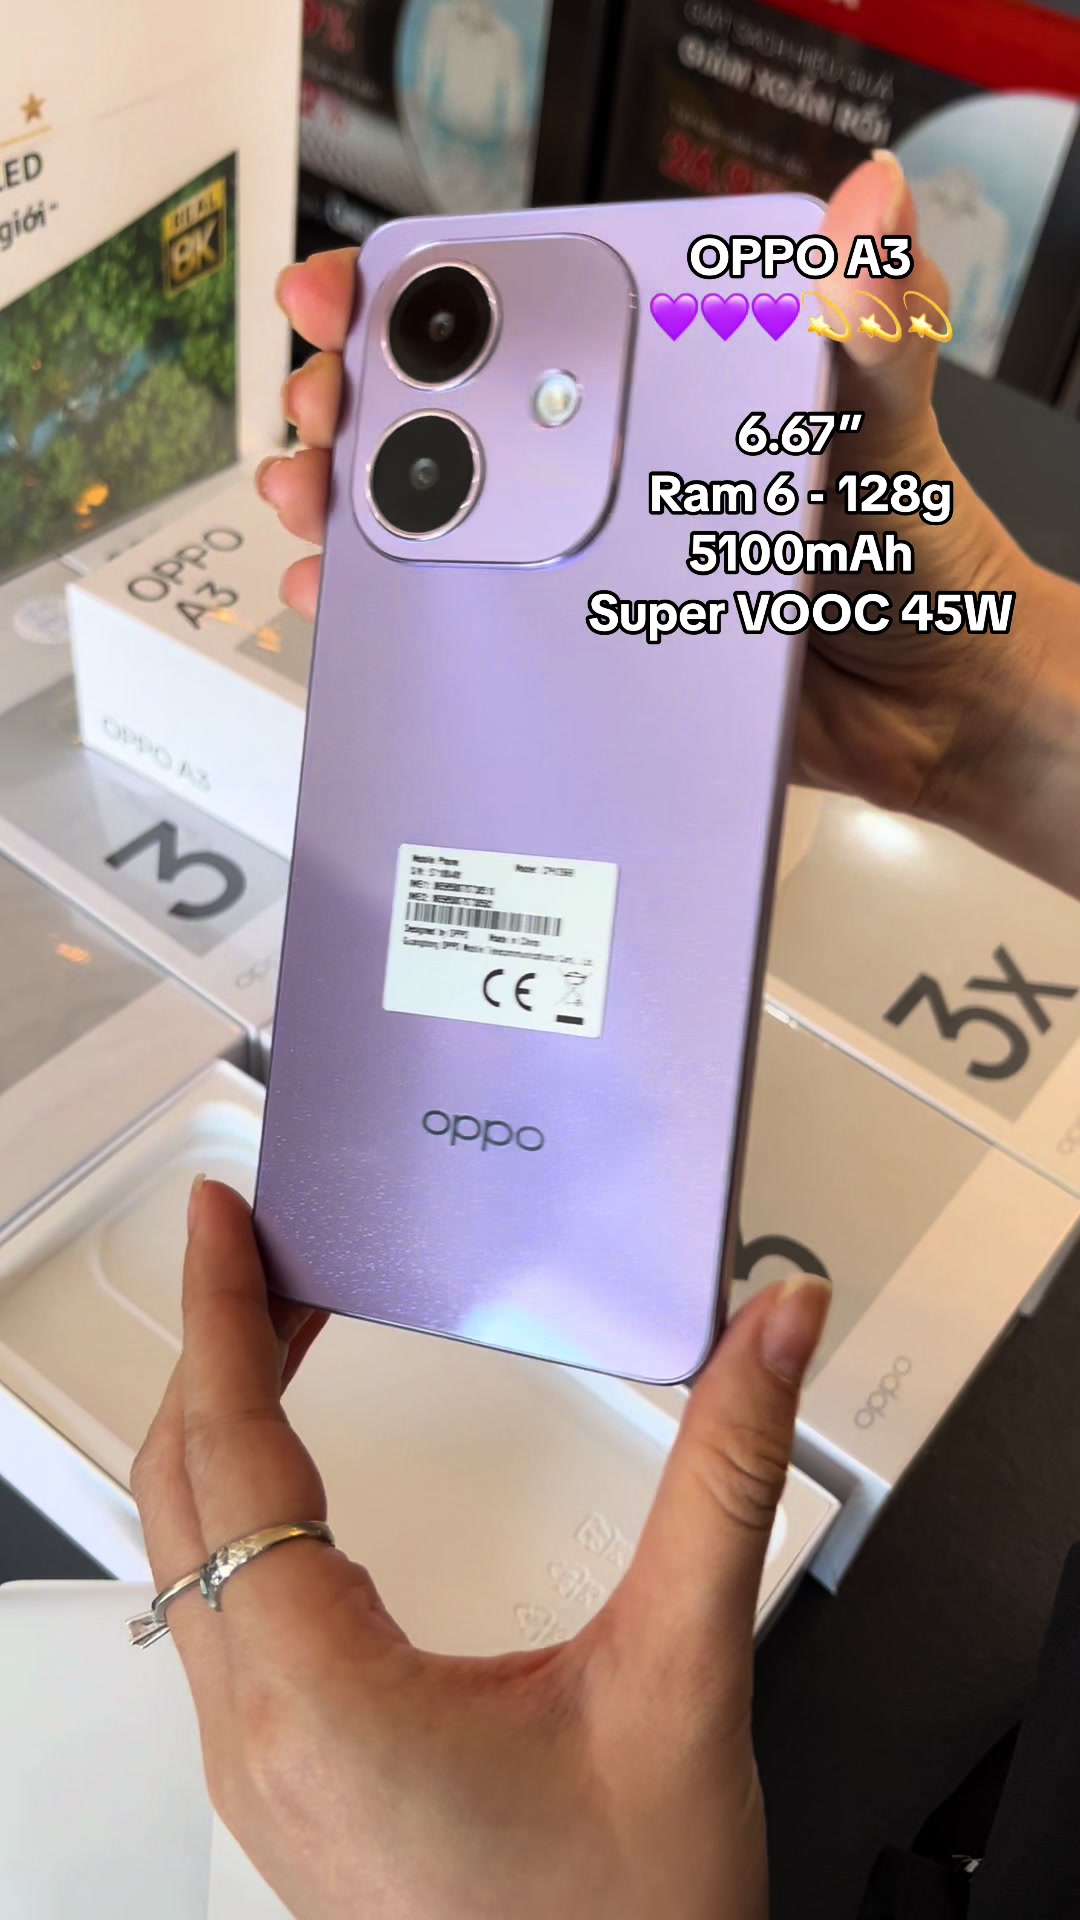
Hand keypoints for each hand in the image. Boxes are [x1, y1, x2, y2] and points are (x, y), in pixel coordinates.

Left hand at [131, 1179, 829, 1919]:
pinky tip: (296, 1478)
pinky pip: (216, 1609)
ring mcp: (261, 1768)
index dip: (222, 1311)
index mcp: (324, 1694)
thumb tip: (766, 1338)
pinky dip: (239, 1505)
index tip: (222, 1220)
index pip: (231, 1450)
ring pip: (182, 1555)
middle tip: (271, 1250)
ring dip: (219, 1424)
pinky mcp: (289, 1782)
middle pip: (180, 1490)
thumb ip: (728, 1478)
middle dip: (216, 1345)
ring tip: (279, 1333)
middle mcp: (262, 1732)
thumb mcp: (681, 1676)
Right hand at [261, 156, 1079, 894]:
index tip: (348, 299)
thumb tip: (872, 207)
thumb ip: (873, 322)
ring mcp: (577, 565)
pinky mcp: (575, 659)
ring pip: (431, 528)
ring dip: (348, 512)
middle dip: (350, 405)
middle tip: (318, 415)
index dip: (415, 302)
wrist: (935, 709)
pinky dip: (394, 624)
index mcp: (654, 385)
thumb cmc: (913, 548)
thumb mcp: (884, 423)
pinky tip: (348, 615)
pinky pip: (468, 637)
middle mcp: (598, 468)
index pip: (513, 319)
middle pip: (439, 421)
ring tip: (310, 508)